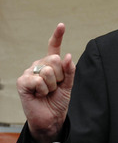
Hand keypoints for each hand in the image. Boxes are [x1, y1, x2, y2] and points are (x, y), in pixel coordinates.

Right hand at [16, 23, 75, 142]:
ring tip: (48, 92)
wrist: (51, 117)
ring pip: (48, 71)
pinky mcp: (23, 81)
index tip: (61, 25)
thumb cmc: (58, 100)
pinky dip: (42, 90)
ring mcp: (30, 72)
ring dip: (52, 85)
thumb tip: (68, 56)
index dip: (57, 36)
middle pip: (55, 59)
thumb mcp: (69, 84)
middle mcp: (39, 65)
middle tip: (55, 86)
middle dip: (60, 76)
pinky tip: (39, 95)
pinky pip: (38, 80)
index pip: (54, 47)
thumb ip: (70, 70)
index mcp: (51, 64)